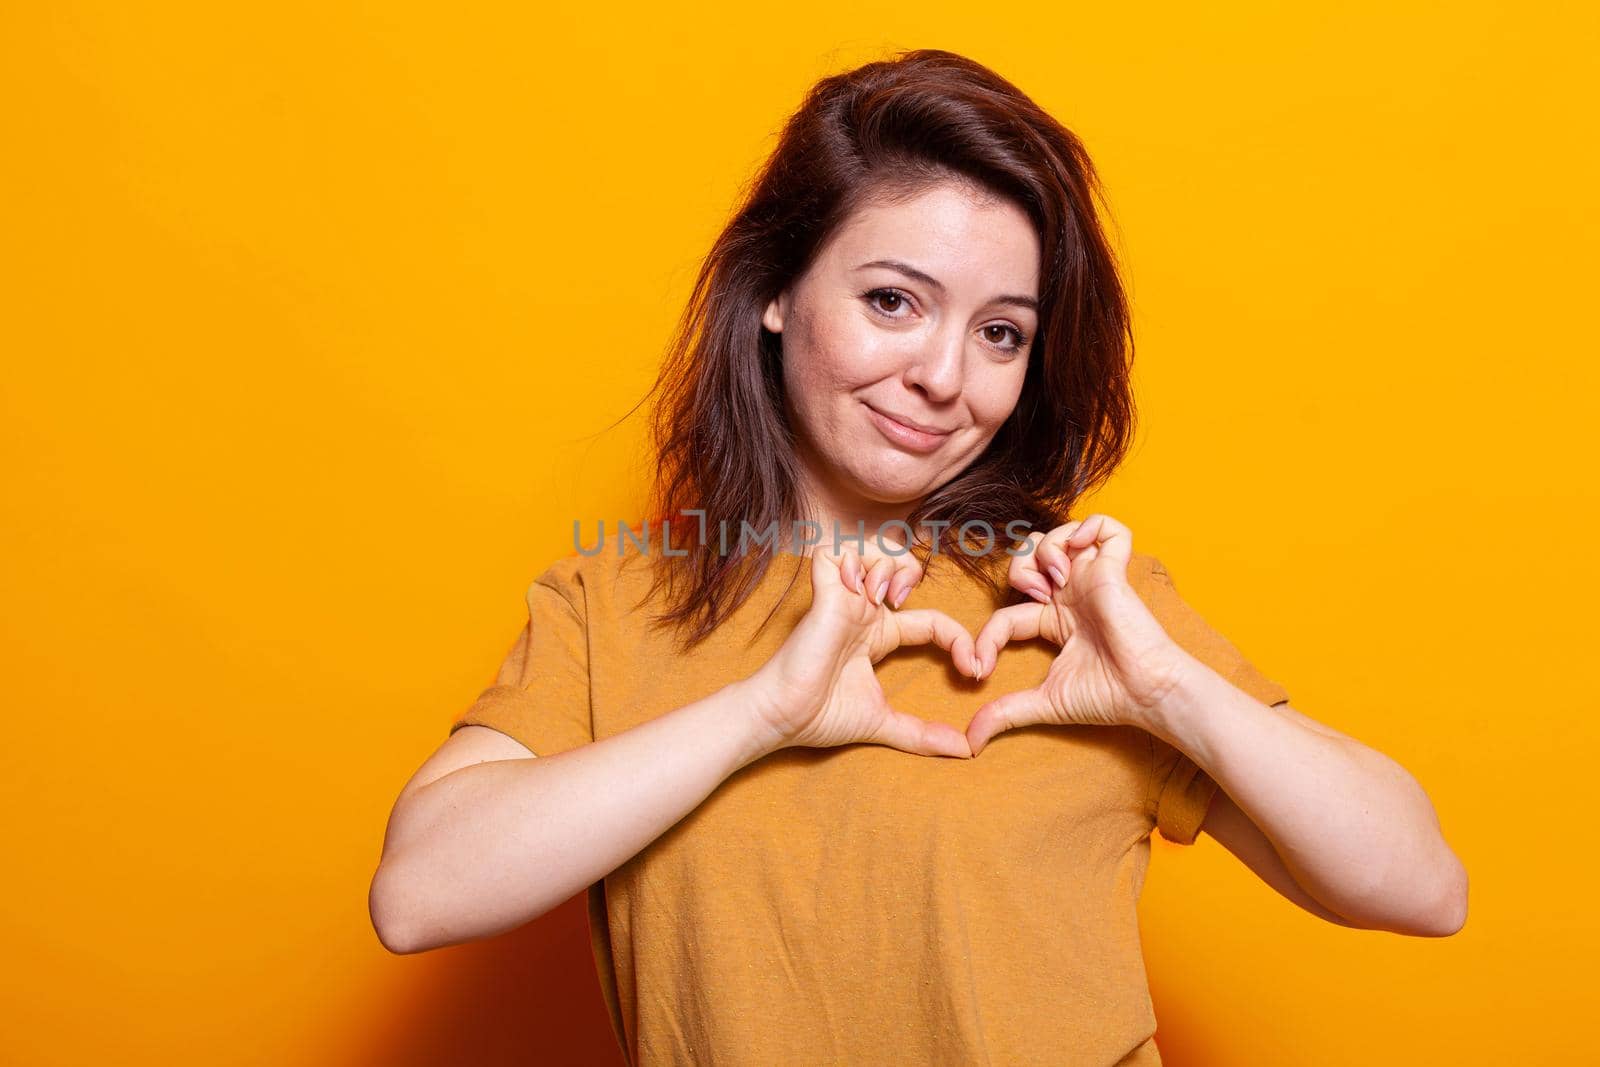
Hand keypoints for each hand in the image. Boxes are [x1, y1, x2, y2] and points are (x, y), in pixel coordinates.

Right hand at [752, 535, 979, 757]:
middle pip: (901, 565)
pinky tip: (857, 590)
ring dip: (888, 564)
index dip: (958, 639)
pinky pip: (836, 552)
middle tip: (909, 606)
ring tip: (883, 595)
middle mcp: (863, 612)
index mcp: (878, 637)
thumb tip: (965, 751)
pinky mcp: (822, 594)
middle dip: (915, 573)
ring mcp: (842, 599)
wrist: (783, 717)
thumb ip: (922, 734)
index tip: (974, 671)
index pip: (931, 621)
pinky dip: (853, 561)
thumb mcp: (883, 723)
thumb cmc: (820, 717)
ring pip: (873, 549)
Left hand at [964, 513, 1189, 754]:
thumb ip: (1005, 714)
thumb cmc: (1106, 697)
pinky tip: (1074, 560)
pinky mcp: (1115, 569)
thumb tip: (969, 743)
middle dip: (1016, 570)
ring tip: (1052, 580)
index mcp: (1055, 621)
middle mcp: (1072, 596)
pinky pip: (1108, 526)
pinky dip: (1086, 529)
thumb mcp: (1044, 702)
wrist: (1146, 693)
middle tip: (1031, 599)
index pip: (1007, 614)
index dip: (986, 637)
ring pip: (1058, 534)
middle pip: (1029, 557)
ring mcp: (1093, 579)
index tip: (979, 669)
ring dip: (1043, 550)